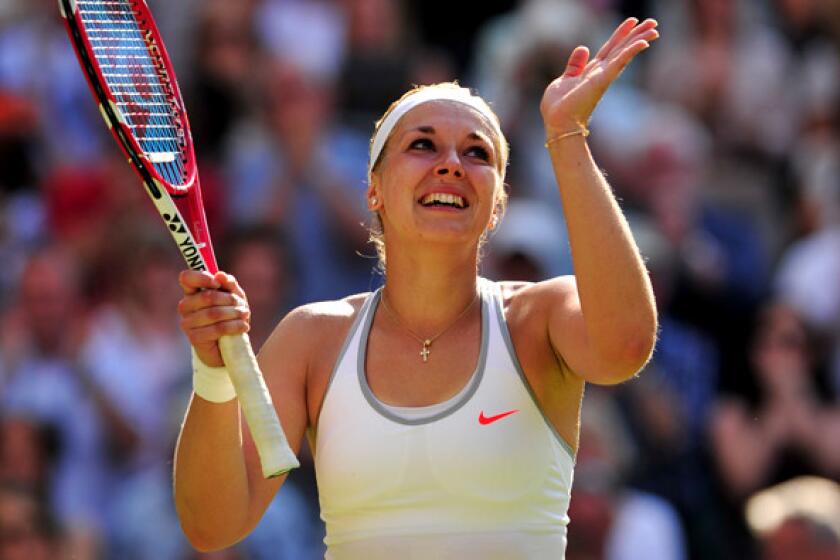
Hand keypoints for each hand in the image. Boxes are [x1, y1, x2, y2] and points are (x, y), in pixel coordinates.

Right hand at [178, 270, 250, 366]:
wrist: (227, 345)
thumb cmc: (229, 316)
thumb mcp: (233, 297)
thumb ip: (228, 284)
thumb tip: (221, 275)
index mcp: (192, 292)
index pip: (186, 278)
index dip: (202, 277)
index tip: (217, 283)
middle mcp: (185, 306)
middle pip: (207, 296)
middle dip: (230, 300)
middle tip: (243, 306)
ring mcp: (187, 322)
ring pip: (213, 313)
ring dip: (234, 313)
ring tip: (245, 315)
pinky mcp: (194, 338)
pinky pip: (217, 329)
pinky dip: (234, 326)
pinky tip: (244, 326)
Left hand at [540, 18, 658, 135]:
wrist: (557, 122)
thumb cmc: (558, 107)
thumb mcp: (564, 80)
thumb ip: (575, 65)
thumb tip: (584, 47)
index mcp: (592, 72)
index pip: (609, 49)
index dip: (620, 35)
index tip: (632, 22)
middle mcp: (600, 74)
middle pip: (621, 49)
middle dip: (636, 35)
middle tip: (653, 22)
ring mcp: (602, 77)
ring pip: (623, 54)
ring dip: (638, 40)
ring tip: (654, 28)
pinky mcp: (601, 81)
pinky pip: (618, 63)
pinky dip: (629, 52)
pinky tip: (642, 43)